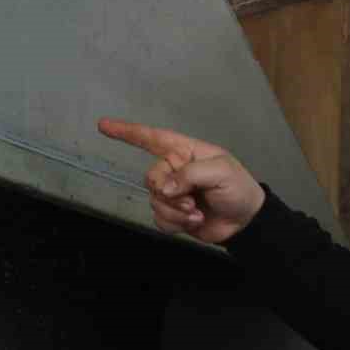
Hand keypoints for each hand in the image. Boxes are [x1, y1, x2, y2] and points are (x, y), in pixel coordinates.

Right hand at [97, 117, 264, 243]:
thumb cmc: (238, 188)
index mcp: (185, 151)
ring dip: (176, 212)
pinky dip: (175, 224)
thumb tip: (164, 188)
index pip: (152, 138)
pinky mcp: (173, 214)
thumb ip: (189, 175)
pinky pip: (159, 219)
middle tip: (191, 201)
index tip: (103, 125)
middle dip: (168, 193)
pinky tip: (194, 222)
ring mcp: (173, 193)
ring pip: (155, 201)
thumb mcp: (220, 172)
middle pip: (151, 178)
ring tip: (197, 213)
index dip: (127, 132)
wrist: (246, 221)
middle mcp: (175, 170)